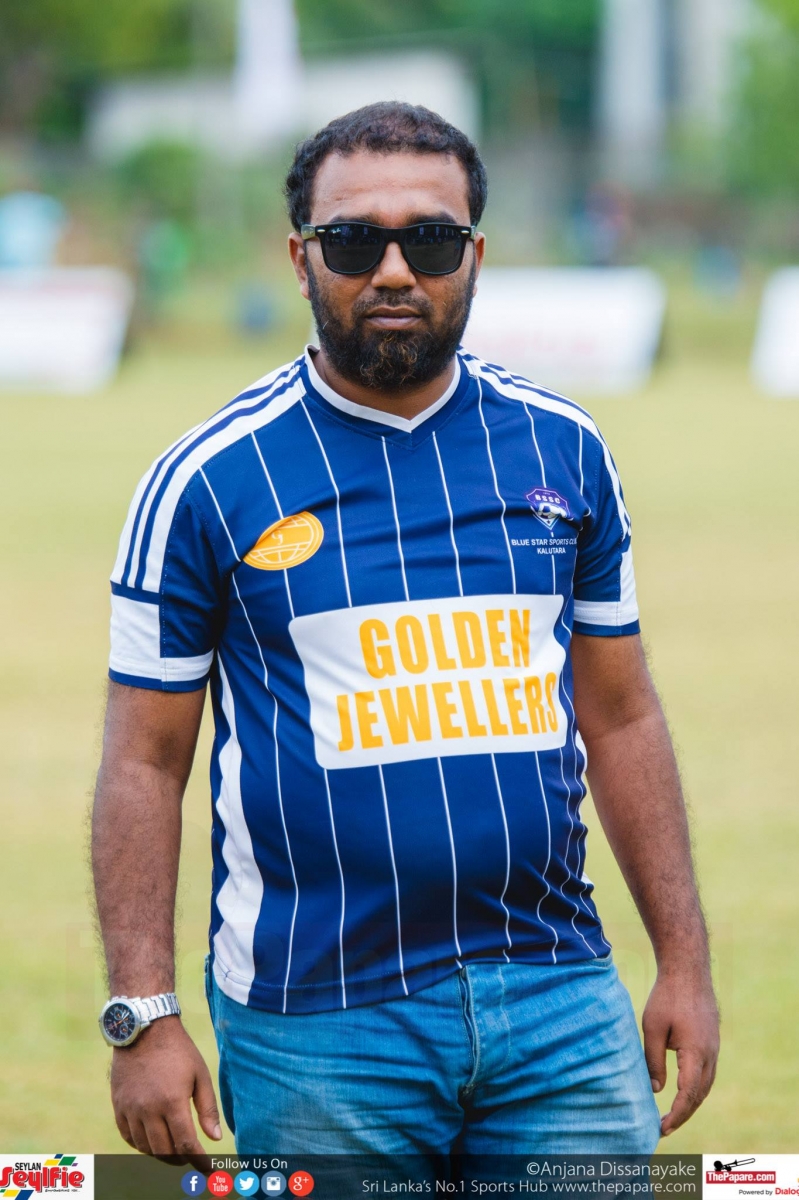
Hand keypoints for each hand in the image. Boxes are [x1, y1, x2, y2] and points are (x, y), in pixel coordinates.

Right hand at [111, 1017, 222, 1168]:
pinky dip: (141, 1145)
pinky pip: (128, 1137)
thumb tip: (215, 1138)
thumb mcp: (200, 1074)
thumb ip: (207, 1108)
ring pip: (145, 1148)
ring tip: (174, 1150)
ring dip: (161, 1154)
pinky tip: (152, 1141)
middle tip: (191, 1158)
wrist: (144, 1029)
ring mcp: (131, 1109)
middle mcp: (149, 1110)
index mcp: (173, 1102)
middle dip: (181, 1160)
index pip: (187, 1145)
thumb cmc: (178, 1050)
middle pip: (165, 1151)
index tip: (208, 1169)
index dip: (199, 1161)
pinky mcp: (119, 1106)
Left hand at [642, 970, 719, 1136]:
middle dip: (683, 1114)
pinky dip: (696, 1088)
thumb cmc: (666, 996)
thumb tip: (656, 1090)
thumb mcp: (652, 1028)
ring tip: (672, 1116)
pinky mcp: (712, 1042)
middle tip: (663, 1128)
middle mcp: (710, 1054)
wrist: (688, 970)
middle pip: (699, 1095)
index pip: (688, 1094)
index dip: (676, 1114)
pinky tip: (682, 1092)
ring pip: (706, 1086)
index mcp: (696, 1053)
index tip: (662, 1127)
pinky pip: (707, 1073)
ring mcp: (714, 1048)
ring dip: (690, 1103)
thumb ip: (654, 1060)